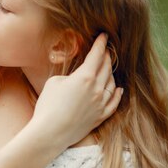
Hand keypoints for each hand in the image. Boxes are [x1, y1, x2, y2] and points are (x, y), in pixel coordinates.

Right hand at [30, 34, 121, 148]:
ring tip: (108, 68)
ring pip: (112, 84)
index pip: (96, 55)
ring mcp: (101, 104)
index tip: (104, 36)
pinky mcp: (100, 117)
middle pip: (106, 68)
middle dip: (106, 57)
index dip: (100, 43)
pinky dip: (117, 94)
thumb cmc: (48, 106)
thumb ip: (69, 76)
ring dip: (110, 73)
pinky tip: (118, 89)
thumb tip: (76, 79)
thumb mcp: (54, 82)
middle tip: (105, 50)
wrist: (50, 132)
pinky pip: (114, 103)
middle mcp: (97, 89)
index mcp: (85, 77)